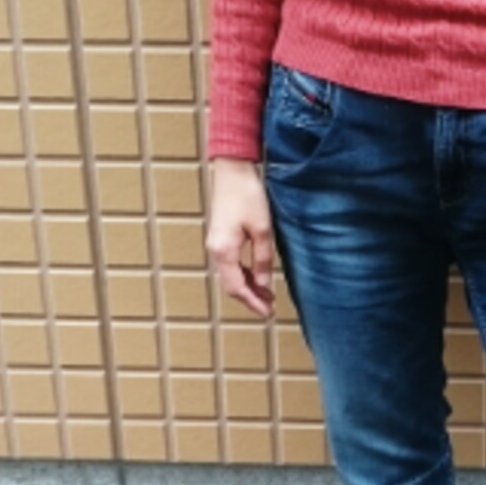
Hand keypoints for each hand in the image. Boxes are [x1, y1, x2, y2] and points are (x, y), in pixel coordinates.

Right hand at [205, 158, 275, 318]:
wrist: (233, 171)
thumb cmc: (247, 195)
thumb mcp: (263, 229)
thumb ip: (263, 259)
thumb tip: (265, 284)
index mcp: (224, 251)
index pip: (237, 287)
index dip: (253, 303)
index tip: (267, 313)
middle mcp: (215, 250)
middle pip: (231, 285)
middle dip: (250, 299)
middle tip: (269, 309)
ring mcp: (216, 244)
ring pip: (230, 276)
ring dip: (248, 287)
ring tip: (267, 296)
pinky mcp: (220, 238)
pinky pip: (230, 264)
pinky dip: (244, 274)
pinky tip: (258, 277)